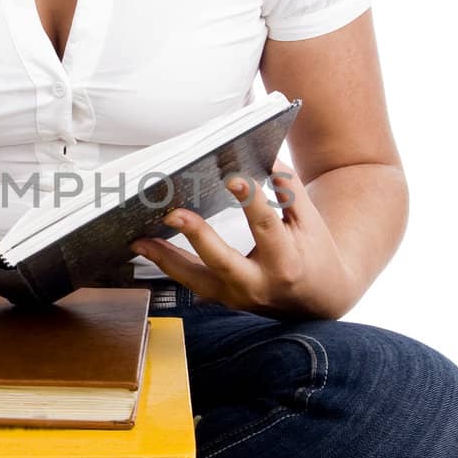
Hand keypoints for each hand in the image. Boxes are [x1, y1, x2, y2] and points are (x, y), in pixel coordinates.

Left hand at [128, 158, 358, 319]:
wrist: (318, 300)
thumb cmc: (315, 254)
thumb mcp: (311, 221)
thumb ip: (289, 190)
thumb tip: (265, 158)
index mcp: (285, 261)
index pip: (266, 227)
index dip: (250, 201)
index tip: (233, 178)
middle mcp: (258, 284)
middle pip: (223, 261)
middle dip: (198, 236)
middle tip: (173, 213)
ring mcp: (237, 296)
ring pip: (196, 279)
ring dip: (165, 258)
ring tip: (139, 238)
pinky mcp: (222, 299)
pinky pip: (190, 281)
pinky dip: (167, 264)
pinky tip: (145, 246)